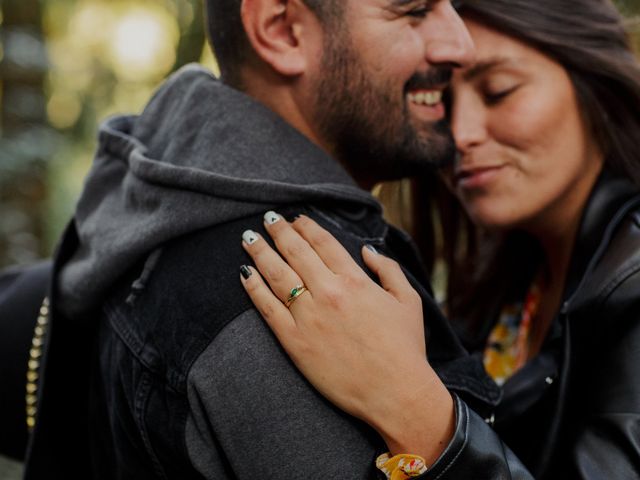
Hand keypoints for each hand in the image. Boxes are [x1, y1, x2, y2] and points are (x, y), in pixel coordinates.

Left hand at [239, 212, 453, 462]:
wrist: (395, 393)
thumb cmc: (405, 348)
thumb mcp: (408, 300)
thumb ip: (388, 270)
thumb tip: (367, 251)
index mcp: (355, 280)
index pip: (323, 243)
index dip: (306, 226)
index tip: (296, 218)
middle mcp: (328, 292)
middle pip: (296, 252)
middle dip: (279, 231)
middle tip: (268, 219)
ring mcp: (309, 317)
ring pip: (277, 274)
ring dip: (260, 252)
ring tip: (248, 237)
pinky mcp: (294, 342)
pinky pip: (267, 309)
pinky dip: (254, 288)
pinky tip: (245, 273)